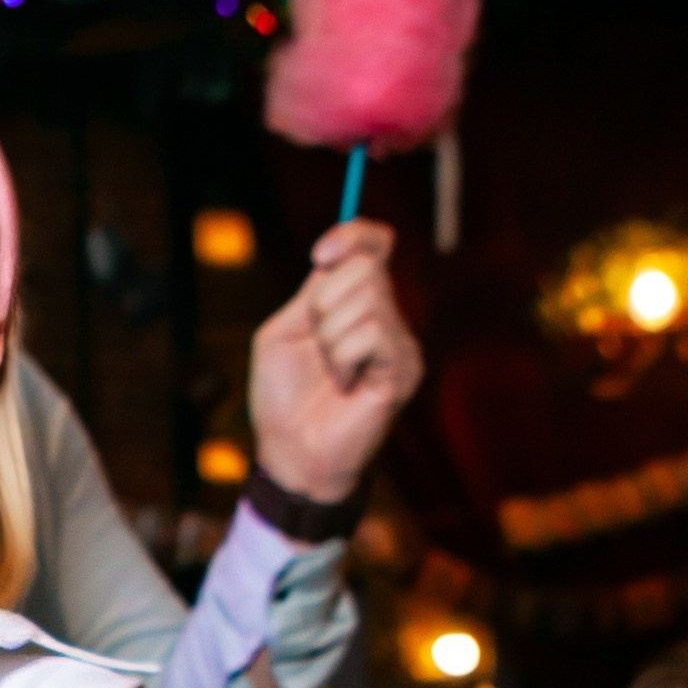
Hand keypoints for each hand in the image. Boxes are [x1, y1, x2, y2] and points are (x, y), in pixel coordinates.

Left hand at [248, 221, 422, 505]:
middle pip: (365, 269)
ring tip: (331, 373)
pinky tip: (345, 385)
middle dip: (324, 305)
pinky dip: (344, 356)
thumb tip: (339, 253)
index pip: (374, 244)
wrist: (291, 451)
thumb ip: (313, 291)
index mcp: (354, 303)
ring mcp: (399, 343)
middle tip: (318, 348)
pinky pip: (373, 333)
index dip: (353, 235)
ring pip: (368, 299)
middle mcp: (385, 317)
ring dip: (330, 337)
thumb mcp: (284, 331)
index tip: (319, 257)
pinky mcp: (405, 369)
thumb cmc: (283, 397)